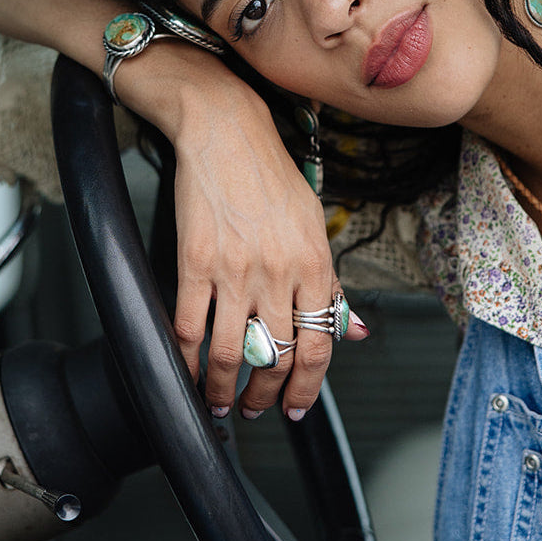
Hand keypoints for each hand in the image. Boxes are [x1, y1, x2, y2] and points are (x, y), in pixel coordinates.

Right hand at [116, 43, 367, 419]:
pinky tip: (187, 372)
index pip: (320, 346)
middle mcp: (279, 272)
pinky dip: (186, 361)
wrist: (227, 132)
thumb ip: (332, 283)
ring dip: (224, 391)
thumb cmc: (272, 177)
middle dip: (265, 397)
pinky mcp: (194, 262)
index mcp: (314, 264)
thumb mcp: (315, 226)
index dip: (309, 389)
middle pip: (277, 359)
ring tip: (220, 403)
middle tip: (255, 408)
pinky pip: (189, 328)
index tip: (296, 407)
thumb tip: (355, 329)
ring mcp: (235, 270)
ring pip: (231, 355)